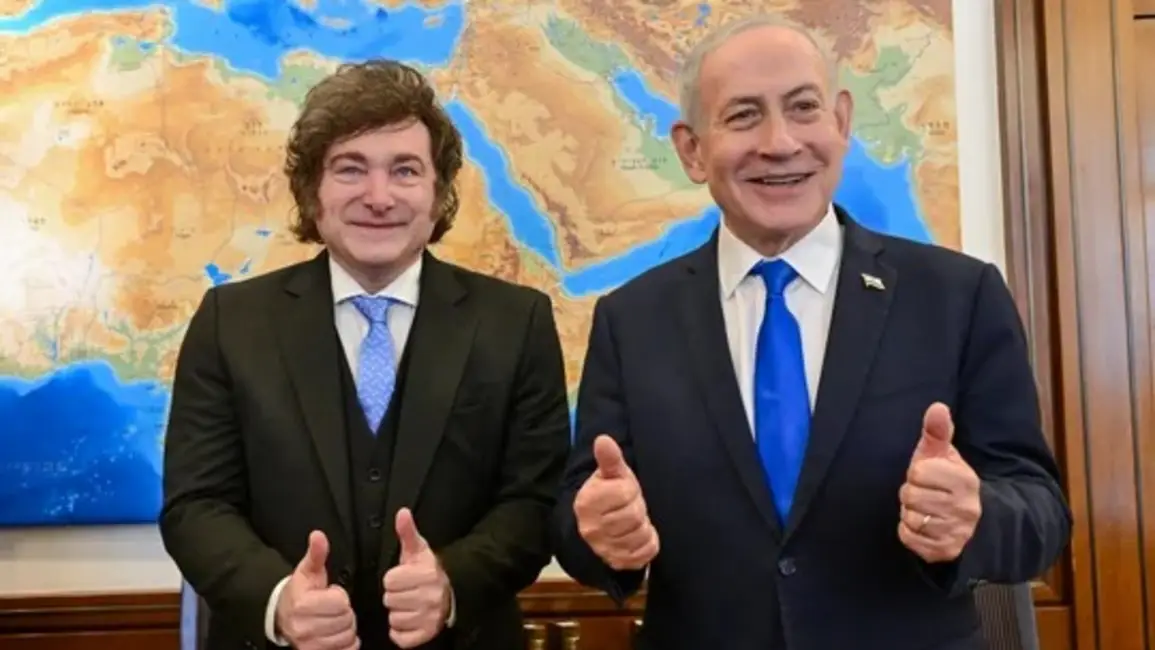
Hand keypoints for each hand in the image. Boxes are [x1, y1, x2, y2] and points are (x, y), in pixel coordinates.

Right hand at [275, 530, 358, 649]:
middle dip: (345, 613)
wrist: (282, 615)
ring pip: (347, 637)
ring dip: (346, 629)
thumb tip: (318, 535)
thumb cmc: (300, 592)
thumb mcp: (308, 570)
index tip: (331, 595)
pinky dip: (346, 645)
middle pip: (346, 621)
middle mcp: (304, 627)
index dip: (340, 596)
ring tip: (334, 621)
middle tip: (334, 609)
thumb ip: (316, 553)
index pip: (341, 602)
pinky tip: (337, 635)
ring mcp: (309, 644)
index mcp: (303, 604)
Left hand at [383, 508, 450, 647]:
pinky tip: (410, 620)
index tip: (404, 577)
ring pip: (394, 619)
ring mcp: (430, 618)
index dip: (393, 578)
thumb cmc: (428, 571)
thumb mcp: (418, 550)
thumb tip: (402, 512)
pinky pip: (400, 638)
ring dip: (398, 613)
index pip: (389, 581)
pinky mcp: (427, 634)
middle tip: (407, 591)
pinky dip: (401, 632)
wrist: (451, 593)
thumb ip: (408, 532)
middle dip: (395, 596)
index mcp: (427, 575)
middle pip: (390, 600)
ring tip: (410, 605)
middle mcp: (431, 598)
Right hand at [573, 435, 659, 570]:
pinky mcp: (619, 563)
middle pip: (634, 516)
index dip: (630, 490)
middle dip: (637, 508)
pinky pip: (646, 552)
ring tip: (633, 521)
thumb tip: (603, 439)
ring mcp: (604, 549)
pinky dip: (648, 542)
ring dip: (643, 526)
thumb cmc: (607, 497)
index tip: (624, 491)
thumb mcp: (609, 475)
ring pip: (641, 534)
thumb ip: (609, 459)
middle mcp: (592, 529)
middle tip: (630, 507)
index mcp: (588, 502)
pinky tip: (638, 535)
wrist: (595, 529)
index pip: (625, 493)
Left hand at [898, 403, 981, 562]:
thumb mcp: (945, 455)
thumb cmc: (950, 482)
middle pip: (910, 496)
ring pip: (909, 517)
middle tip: (926, 494)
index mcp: (965, 480)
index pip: (918, 472)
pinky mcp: (945, 551)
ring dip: (910, 513)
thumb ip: (938, 431)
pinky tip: (923, 525)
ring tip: (926, 509)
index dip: (917, 472)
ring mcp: (956, 532)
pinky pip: (908, 537)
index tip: (929, 476)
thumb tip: (937, 406)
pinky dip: (909, 531)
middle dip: (912, 493)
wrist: (975, 522)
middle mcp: (965, 508)